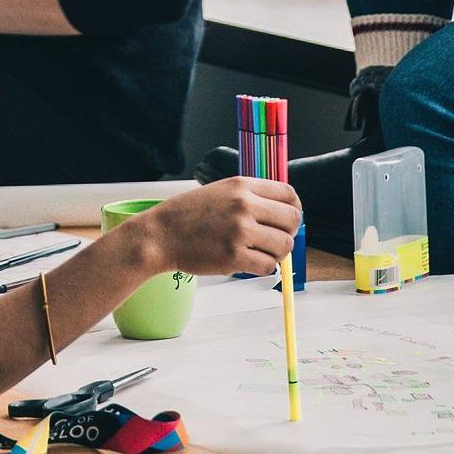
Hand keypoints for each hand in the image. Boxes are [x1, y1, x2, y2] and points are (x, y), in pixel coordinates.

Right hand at [132, 177, 303, 276]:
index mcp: (242, 186)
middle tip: (274, 240)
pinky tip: (249, 263)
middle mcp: (244, 205)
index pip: (289, 194)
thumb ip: (249, 197)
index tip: (286, 220)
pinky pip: (268, 265)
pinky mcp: (234, 256)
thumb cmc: (187, 215)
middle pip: (292, 220)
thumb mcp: (219, 191)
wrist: (160, 235)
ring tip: (259, 253)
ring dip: (276, 253)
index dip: (294, 209)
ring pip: (284, 245)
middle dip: (287, 232)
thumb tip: (282, 213)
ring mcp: (239, 231)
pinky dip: (263, 267)